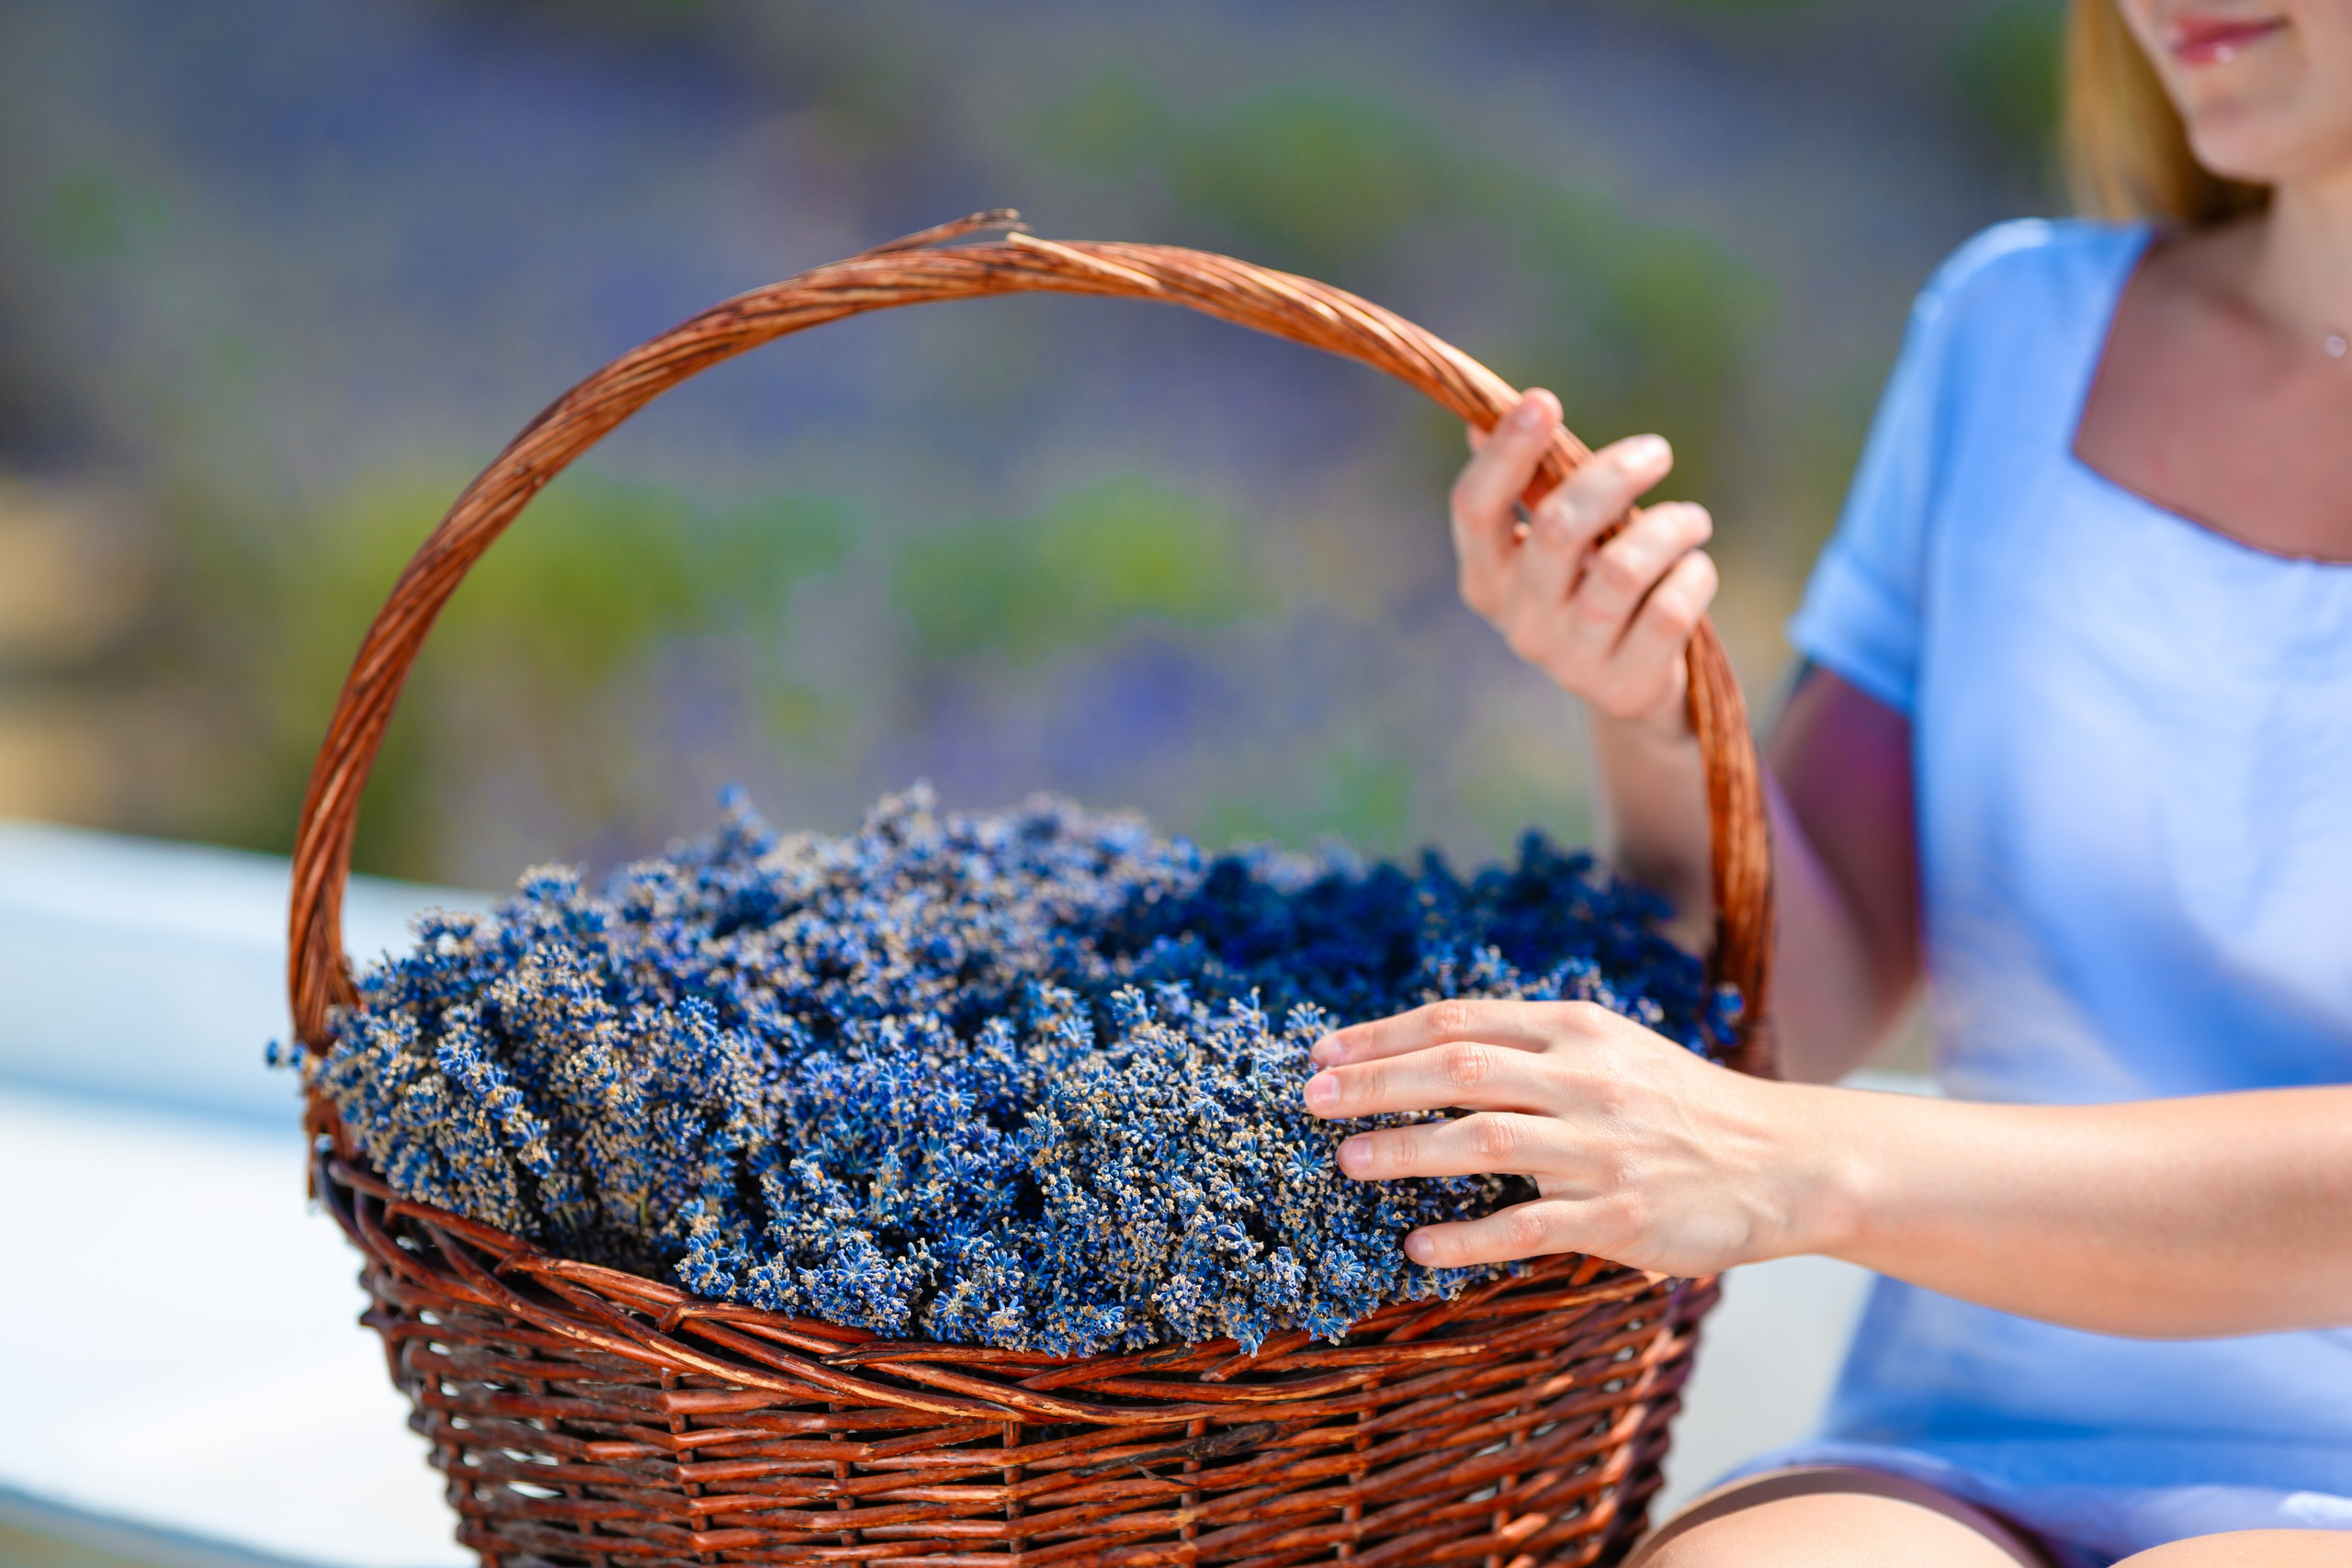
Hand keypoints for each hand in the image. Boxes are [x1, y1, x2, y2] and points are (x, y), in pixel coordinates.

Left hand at [1301, 998, 1823, 1277]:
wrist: (1782, 1160)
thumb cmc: (1677, 1104)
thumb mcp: (1608, 1049)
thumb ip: (1529, 1045)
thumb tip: (1426, 1050)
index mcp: (1575, 1030)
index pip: (1457, 1021)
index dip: (1382, 1036)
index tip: (1323, 1053)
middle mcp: (1584, 1080)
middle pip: (1456, 1071)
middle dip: (1374, 1083)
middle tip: (1310, 1100)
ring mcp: (1601, 1150)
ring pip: (1481, 1141)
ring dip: (1404, 1151)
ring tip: (1346, 1160)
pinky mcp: (1619, 1216)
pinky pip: (1526, 1227)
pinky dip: (1466, 1238)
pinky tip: (1419, 1247)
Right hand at [1450, 390, 1718, 734]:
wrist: (1633, 691)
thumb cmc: (1594, 590)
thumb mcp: (1559, 544)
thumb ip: (1528, 489)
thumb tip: (1480, 418)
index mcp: (1487, 578)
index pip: (1475, 509)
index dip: (1505, 452)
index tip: (1544, 400)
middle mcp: (1519, 623)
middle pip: (1559, 528)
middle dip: (1615, 475)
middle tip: (1657, 452)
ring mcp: (1569, 661)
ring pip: (1622, 570)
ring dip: (1669, 527)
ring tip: (1693, 520)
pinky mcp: (1623, 687)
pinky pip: (1670, 612)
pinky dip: (1693, 575)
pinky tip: (1695, 569)